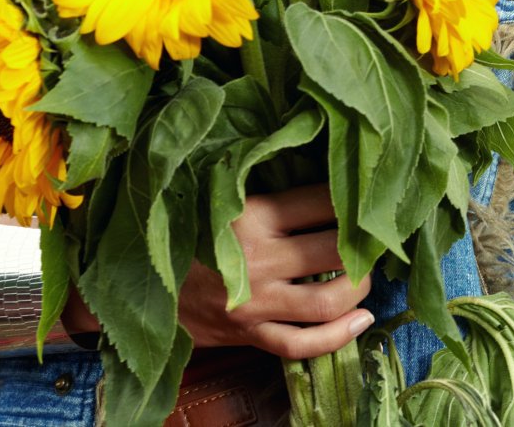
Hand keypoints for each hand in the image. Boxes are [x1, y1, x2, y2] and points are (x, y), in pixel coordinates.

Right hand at [174, 185, 373, 359]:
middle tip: (370, 240)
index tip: (366, 198)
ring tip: (365, 276)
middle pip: (335, 250)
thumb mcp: (221, 199)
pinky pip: (302, 344)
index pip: (322, 202)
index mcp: (251, 215)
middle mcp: (258, 259)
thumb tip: (325, 171)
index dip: (353, 200)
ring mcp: (255, 302)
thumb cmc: (189, 233)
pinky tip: (361, 320)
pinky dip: (338, 336)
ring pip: (327, 300)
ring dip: (359, 288)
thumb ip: (268, 191)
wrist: (143, 284)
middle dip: (363, 245)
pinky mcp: (251, 334)